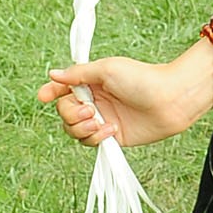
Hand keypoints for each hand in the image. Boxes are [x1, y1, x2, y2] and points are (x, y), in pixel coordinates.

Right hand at [39, 48, 212, 149]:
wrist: (170, 100)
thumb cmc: (142, 78)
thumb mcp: (107, 70)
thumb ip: (78, 74)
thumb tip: (53, 73)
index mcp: (91, 82)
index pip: (63, 89)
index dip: (51, 93)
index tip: (42, 96)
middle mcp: (95, 101)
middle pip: (65, 113)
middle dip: (71, 114)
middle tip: (89, 111)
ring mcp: (102, 119)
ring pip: (74, 130)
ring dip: (82, 128)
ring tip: (100, 121)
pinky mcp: (112, 136)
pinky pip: (90, 142)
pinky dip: (95, 137)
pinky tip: (111, 129)